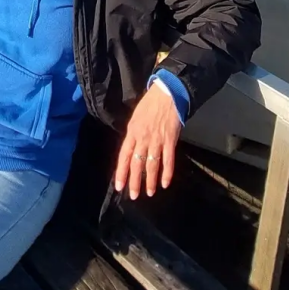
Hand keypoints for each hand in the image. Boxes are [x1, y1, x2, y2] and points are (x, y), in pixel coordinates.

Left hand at [113, 82, 181, 198]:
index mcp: (132, 132)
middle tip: (133, 196)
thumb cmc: (150, 104)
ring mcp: (156, 140)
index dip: (121, 172)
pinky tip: (165, 183)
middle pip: (136, 164)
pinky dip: (167, 173)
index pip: (124, 156)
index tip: (119, 186)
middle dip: (134, 182)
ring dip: (149, 181)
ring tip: (148, 193)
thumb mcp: (135, 118)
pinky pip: (168, 160)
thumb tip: (132, 149)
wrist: (167, 94)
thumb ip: (134, 135)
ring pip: (151, 165)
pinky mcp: (170, 140)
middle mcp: (142, 139)